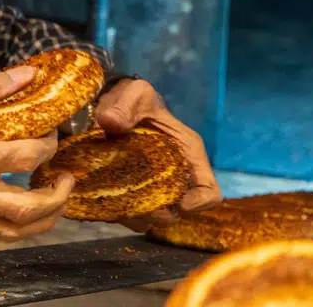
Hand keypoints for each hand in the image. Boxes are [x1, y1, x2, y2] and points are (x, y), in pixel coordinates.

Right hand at [0, 67, 74, 240]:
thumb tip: (28, 75)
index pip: (22, 158)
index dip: (47, 145)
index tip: (52, 133)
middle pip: (25, 210)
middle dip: (56, 197)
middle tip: (68, 178)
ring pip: (10, 232)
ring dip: (41, 220)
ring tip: (55, 200)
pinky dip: (14, 227)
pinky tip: (23, 210)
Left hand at [94, 78, 221, 231]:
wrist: (114, 104)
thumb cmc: (134, 98)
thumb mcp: (134, 93)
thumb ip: (124, 105)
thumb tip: (109, 122)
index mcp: (188, 154)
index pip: (210, 193)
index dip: (198, 204)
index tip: (175, 202)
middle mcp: (176, 176)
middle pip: (178, 213)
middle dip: (158, 215)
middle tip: (133, 204)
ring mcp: (154, 187)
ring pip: (153, 219)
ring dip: (136, 216)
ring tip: (115, 201)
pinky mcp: (133, 192)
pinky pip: (131, 214)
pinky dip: (119, 212)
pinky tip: (102, 198)